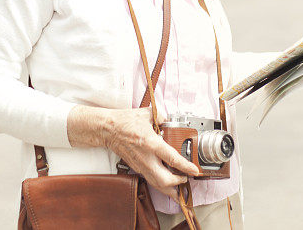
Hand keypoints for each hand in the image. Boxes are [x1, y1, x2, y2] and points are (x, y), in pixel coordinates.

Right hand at [68, 106, 199, 200]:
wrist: (107, 129)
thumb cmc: (125, 121)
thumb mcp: (146, 114)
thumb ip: (162, 117)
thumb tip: (170, 121)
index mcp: (151, 143)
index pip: (172, 159)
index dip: (185, 167)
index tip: (194, 171)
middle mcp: (146, 158)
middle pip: (164, 180)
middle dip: (178, 183)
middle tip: (186, 179)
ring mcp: (140, 165)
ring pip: (157, 185)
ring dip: (170, 189)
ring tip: (180, 189)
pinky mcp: (136, 168)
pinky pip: (150, 180)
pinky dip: (160, 184)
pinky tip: (167, 183)